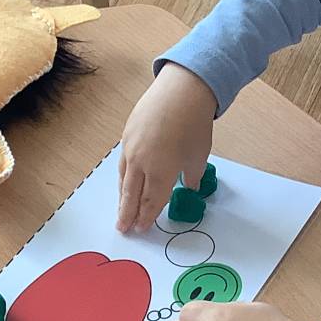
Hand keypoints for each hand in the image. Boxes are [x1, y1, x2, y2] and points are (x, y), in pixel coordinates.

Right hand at [116, 64, 216, 232]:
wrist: (182, 91)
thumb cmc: (194, 125)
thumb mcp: (198, 156)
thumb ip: (191, 176)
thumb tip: (189, 187)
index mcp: (161, 173)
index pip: (151, 202)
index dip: (146, 217)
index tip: (141, 229)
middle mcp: (142, 163)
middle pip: (131, 195)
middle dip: (127, 214)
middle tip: (122, 229)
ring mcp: (131, 148)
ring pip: (124, 179)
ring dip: (123, 196)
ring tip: (122, 209)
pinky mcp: (127, 134)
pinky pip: (123, 162)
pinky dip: (124, 176)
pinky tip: (126, 180)